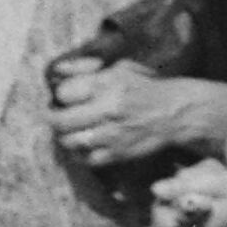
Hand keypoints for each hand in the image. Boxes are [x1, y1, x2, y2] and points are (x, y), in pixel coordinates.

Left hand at [51, 56, 226, 173]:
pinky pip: (86, 158)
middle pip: (60, 121)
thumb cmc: (143, 87)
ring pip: (69, 141)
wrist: (175, 112)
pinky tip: (83, 144)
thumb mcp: (118, 68)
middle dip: (52, 118)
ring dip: (63, 136)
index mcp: (107, 85)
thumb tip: (57, 68)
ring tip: (69, 130)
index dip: (60, 95)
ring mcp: (113, 134)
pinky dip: (79, 153)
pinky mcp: (118, 153)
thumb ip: (83, 68)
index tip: (62, 97)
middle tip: (54, 116)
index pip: (63, 93)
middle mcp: (108, 110)